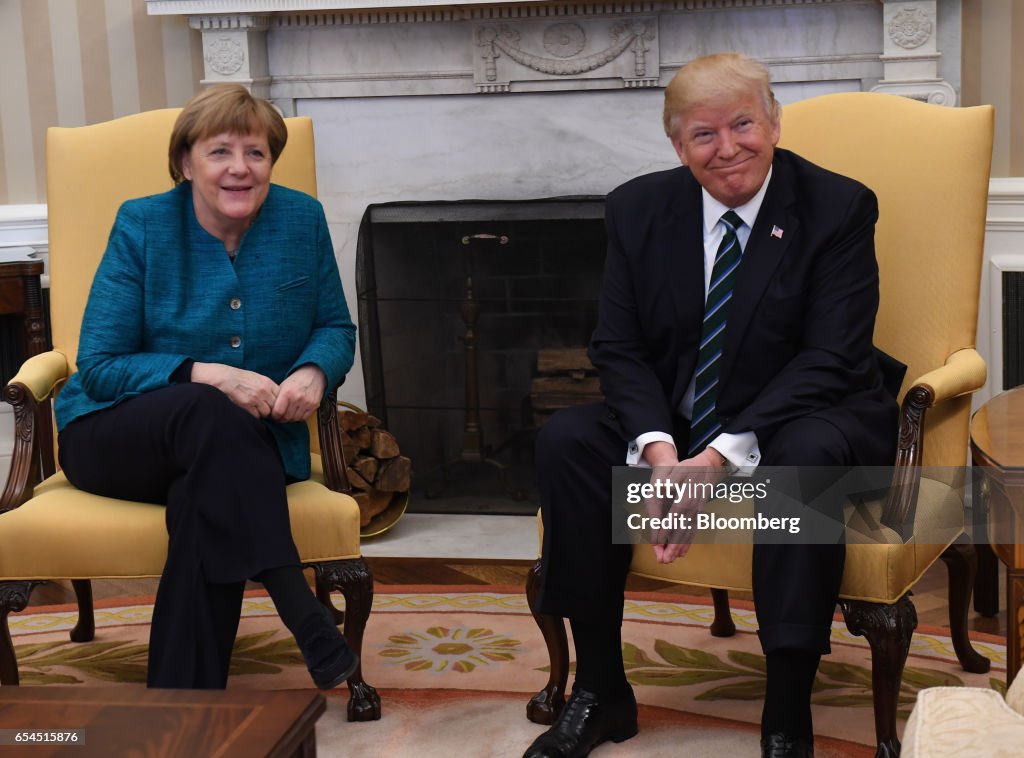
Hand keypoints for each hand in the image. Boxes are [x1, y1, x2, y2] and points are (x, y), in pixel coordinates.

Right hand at [191, 362, 279, 417]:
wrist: (222, 377)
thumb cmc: (238, 378)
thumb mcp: (256, 378)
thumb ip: (266, 387)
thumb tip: (276, 398)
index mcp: (267, 383)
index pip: (281, 397)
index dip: (278, 403)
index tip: (273, 405)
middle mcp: (264, 391)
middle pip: (275, 406)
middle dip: (271, 410)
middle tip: (264, 410)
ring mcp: (256, 398)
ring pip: (266, 413)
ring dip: (262, 414)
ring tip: (254, 410)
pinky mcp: (247, 405)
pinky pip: (256, 416)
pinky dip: (254, 416)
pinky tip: (248, 411)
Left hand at [271, 364, 326, 422]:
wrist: (313, 374)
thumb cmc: (296, 380)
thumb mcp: (283, 386)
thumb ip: (278, 398)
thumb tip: (271, 411)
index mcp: (287, 393)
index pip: (278, 412)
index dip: (274, 416)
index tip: (274, 416)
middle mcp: (297, 398)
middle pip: (286, 417)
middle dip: (281, 419)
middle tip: (280, 418)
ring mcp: (307, 402)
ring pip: (295, 419)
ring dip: (290, 419)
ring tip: (288, 416)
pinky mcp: (314, 405)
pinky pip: (304, 418)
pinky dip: (298, 418)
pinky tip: (296, 414)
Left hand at [648, 447, 727, 563]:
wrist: (706, 468)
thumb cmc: (689, 469)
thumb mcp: (679, 470)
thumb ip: (672, 480)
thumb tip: (664, 486)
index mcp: (686, 497)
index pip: (674, 516)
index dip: (666, 529)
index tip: (657, 542)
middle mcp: (693, 508)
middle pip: (682, 529)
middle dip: (673, 546)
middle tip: (664, 560)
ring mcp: (697, 513)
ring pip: (688, 533)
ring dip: (679, 548)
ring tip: (671, 560)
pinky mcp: (697, 515)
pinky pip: (692, 531)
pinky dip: (687, 543)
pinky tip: (682, 553)